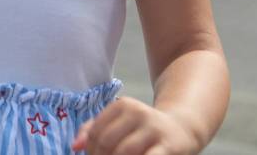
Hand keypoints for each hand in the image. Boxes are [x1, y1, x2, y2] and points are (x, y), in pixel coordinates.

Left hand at [70, 97, 200, 154]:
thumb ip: (92, 130)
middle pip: (105, 143)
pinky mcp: (168, 146)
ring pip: (122, 153)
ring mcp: (153, 129)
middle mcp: (138, 112)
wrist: (182, 130)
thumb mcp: (120, 122)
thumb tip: (75, 147)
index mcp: (122, 105)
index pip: (94, 132)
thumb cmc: (143, 130)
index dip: (89, 151)